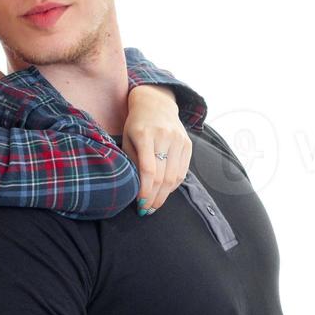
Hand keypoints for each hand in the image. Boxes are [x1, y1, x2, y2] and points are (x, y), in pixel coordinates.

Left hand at [121, 85, 191, 215]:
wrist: (156, 103)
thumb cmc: (136, 124)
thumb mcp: (127, 138)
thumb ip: (130, 160)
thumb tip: (133, 188)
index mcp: (145, 134)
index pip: (148, 169)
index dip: (145, 190)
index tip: (139, 204)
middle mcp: (164, 137)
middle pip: (162, 176)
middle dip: (154, 197)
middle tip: (146, 210)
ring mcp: (178, 140)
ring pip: (174, 176)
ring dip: (164, 195)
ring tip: (154, 205)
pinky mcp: (187, 144)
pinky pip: (182, 171)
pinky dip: (173, 185)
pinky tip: (164, 192)